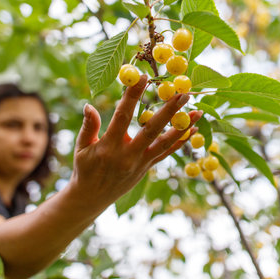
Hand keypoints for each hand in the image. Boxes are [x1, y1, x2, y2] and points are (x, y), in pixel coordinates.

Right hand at [69, 75, 202, 210]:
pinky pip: (166, 154)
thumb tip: (89, 105)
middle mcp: (128, 155)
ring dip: (182, 126)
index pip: (122, 116)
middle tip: (183, 93)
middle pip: (152, 129)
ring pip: (165, 143)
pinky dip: (179, 142)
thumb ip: (88, 126)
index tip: (143, 77)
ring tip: (198, 112)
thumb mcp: (81, 148)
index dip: (133, 96)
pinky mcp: (147, 169)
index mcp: (109, 146)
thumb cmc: (84, 169)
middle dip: (169, 111)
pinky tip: (191, 130)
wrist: (92, 198)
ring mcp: (140, 163)